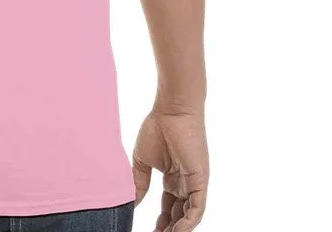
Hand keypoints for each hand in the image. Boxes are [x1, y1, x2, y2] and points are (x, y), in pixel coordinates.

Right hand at [132, 108, 208, 231]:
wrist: (171, 111)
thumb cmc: (156, 128)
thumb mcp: (142, 161)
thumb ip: (139, 184)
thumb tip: (131, 204)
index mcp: (172, 178)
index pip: (168, 208)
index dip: (160, 223)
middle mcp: (184, 184)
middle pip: (178, 215)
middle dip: (168, 230)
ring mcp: (193, 183)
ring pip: (188, 216)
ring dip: (177, 230)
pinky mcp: (200, 181)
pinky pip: (197, 208)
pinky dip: (188, 223)